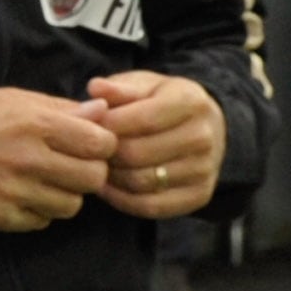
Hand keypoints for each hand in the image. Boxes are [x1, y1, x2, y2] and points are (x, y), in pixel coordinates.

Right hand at [0, 86, 117, 231]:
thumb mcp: (14, 99)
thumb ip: (61, 107)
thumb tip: (103, 113)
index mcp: (35, 123)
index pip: (100, 143)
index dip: (101, 144)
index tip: (88, 143)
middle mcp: (30, 159)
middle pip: (93, 178)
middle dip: (87, 171)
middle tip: (68, 164)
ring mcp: (17, 191)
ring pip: (72, 205)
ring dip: (63, 193)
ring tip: (42, 179)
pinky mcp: (4, 216)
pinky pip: (43, 221)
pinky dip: (38, 210)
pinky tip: (21, 193)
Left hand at [90, 71, 227, 219]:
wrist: (201, 126)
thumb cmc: (159, 100)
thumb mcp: (141, 84)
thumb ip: (118, 88)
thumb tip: (95, 88)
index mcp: (190, 101)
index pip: (141, 119)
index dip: (106, 125)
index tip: (86, 125)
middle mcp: (203, 137)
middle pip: (137, 154)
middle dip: (105, 153)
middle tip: (86, 149)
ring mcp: (205, 170)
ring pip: (141, 182)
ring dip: (110, 177)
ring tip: (95, 164)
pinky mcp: (199, 196)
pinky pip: (151, 206)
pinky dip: (122, 200)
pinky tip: (107, 185)